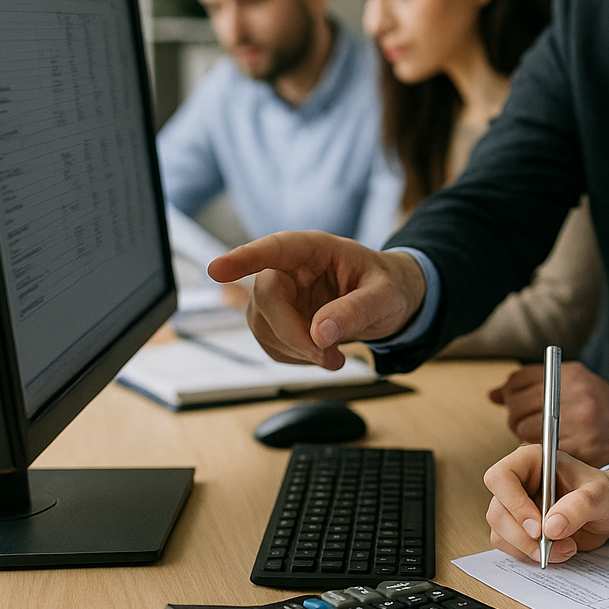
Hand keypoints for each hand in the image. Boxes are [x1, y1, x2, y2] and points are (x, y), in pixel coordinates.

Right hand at [208, 231, 425, 369]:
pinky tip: (321, 353)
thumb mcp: (386, 296)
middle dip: (293, 334)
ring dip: (296, 351)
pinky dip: (295, 357)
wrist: (391, 302)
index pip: (274, 248)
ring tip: (335, 357)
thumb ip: (356, 310)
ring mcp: (279, 296)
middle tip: (331, 359)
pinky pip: (271, 344)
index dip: (244, 258)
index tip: (216, 269)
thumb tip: (321, 333)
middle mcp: (289, 269)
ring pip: (263, 327)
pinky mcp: (276, 321)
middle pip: (266, 299)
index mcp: (314, 249)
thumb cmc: (389, 287)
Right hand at [484, 445, 608, 563]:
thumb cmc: (607, 493)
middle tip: (552, 546)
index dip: (514, 503)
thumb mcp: (601, 495)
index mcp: (532, 461)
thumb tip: (551, 528)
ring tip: (565, 548)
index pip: (501, 477)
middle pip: (497, 511)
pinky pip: (510, 547)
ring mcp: (516, 507)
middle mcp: (518, 483)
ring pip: (500, 533)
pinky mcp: (519, 529)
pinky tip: (558, 551)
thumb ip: (579, 506)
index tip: (538, 527)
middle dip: (523, 536)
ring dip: (529, 549)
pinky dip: (531, 555)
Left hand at [489, 361, 608, 466]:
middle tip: (525, 421)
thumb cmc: (598, 406)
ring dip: (526, 437)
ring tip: (540, 437)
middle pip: (518, 407)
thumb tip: (494, 394)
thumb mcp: (572, 383)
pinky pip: (541, 452)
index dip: (510, 393)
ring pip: (525, 432)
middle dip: (516, 417)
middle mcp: (575, 396)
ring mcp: (578, 423)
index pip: (518, 382)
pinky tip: (550, 451)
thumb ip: (533, 385)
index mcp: (571, 375)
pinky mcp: (580, 448)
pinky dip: (540, 455)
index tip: (513, 400)